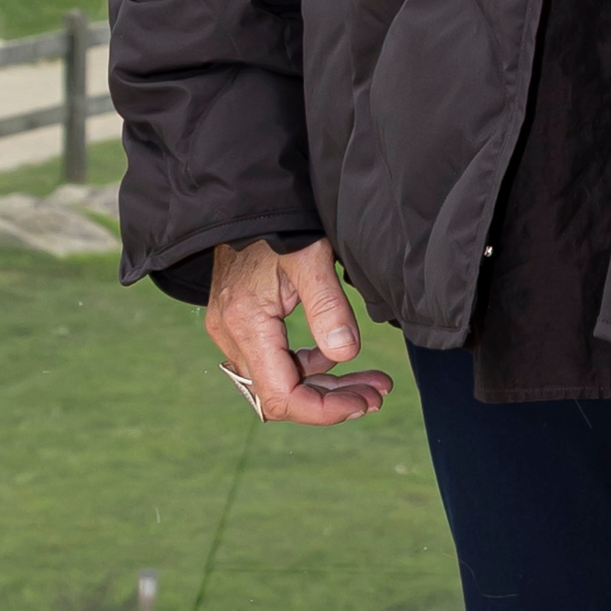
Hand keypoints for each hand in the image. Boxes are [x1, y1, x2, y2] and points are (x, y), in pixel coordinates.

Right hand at [205, 237, 394, 426]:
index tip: (364, 402)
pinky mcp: (239, 324)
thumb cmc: (279, 223)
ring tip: (372, 382)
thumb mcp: (312, 258)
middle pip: (282, 395)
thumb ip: (329, 308)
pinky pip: (273, 361)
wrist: (244, 200)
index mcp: (246, 323)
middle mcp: (231, 335)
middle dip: (333, 400)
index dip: (323, 410)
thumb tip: (345, 355)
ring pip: (279, 381)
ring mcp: (231, 331)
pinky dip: (308, 366)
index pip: (281, 396)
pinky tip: (337, 357)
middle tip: (379, 394)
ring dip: (325, 385)